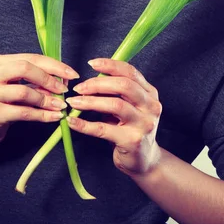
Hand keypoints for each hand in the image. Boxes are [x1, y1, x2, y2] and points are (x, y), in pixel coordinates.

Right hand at [0, 54, 78, 146]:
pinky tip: (54, 117)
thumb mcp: (17, 85)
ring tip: (61, 105)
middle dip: (49, 78)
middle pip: (25, 68)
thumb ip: (36, 80)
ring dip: (47, 99)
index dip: (54, 65)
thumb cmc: (3, 102)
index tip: (72, 74)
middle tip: (64, 90)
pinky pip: (23, 112)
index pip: (31, 58)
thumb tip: (63, 80)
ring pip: (24, 92)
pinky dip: (42, 115)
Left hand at [65, 58, 162, 176]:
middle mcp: (151, 106)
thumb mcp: (131, 107)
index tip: (91, 63)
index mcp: (150, 93)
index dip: (110, 65)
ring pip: (115, 105)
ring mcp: (144, 124)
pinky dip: (85, 125)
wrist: (144, 160)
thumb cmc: (132, 129)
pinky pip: (103, 129)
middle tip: (78, 87)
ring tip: (73, 102)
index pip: (131, 72)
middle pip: (124, 86)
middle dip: (98, 84)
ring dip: (90, 101)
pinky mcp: (132, 140)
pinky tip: (72, 122)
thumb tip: (90, 81)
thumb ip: (118, 93)